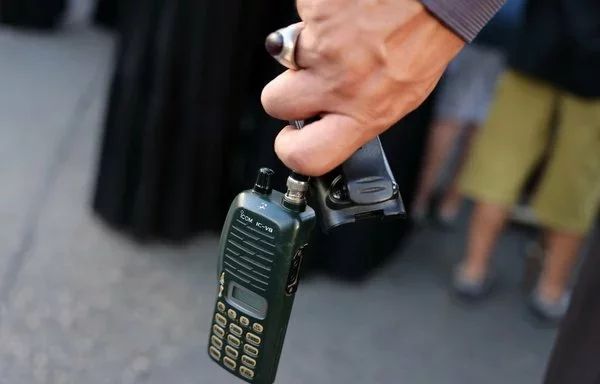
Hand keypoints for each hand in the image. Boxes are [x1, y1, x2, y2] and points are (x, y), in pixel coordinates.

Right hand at [261, 0, 463, 175]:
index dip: (289, 149)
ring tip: (337, 36)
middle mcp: (341, 84)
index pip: (309, 156)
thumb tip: (334, 118)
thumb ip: (363, 111)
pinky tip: (343, 13)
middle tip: (306, 79)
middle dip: (284, 88)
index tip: (291, 137)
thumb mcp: (404, 92)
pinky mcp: (315, 12)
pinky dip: (315, 17)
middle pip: (275, 103)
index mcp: (366, 113)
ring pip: (282, 56)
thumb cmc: (427, 35)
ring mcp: (324, 47)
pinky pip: (299, 19)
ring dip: (303, 48)